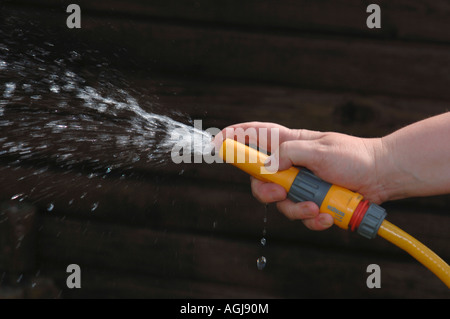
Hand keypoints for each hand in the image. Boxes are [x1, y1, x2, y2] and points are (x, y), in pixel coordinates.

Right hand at [215, 122, 384, 230]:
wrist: (382, 176)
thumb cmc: (354, 156)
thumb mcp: (320, 149)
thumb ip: (290, 153)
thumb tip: (268, 165)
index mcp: (291, 144)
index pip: (256, 136)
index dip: (235, 138)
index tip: (218, 142)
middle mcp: (291, 164)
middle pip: (260, 178)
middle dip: (266, 190)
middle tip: (280, 192)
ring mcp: (301, 184)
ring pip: (280, 202)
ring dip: (295, 209)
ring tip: (315, 207)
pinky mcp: (312, 201)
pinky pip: (301, 215)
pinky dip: (312, 218)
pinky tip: (326, 215)